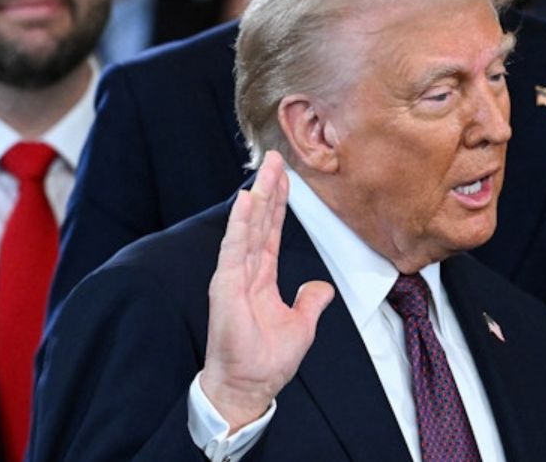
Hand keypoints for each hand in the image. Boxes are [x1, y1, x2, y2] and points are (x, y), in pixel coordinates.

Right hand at [199, 152, 334, 430]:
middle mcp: (246, 271)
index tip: (284, 177)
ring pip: (248, 227)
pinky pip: (235, 248)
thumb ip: (310, 301)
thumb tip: (320, 287)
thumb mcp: (301, 325)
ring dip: (257, 196)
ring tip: (265, 169)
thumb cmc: (266, 361)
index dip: (279, 204)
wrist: (249, 387)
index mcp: (261, 277)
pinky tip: (247, 200)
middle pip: (259, 221)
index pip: (271, 231)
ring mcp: (234, 276)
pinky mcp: (226, 286)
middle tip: (275, 158)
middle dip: (268, 189)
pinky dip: (241, 223)